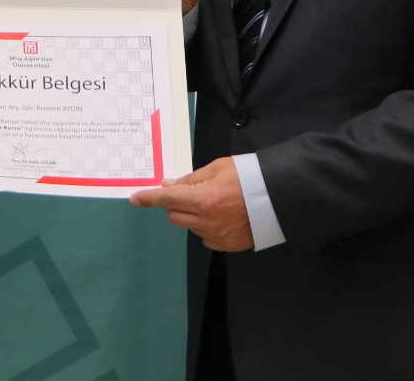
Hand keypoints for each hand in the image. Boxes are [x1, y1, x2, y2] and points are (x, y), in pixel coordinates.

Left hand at [129, 157, 253, 251]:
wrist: (279, 196)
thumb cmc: (250, 176)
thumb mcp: (218, 168)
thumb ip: (191, 179)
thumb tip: (169, 185)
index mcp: (205, 199)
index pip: (168, 199)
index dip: (149, 199)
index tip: (134, 199)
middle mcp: (208, 221)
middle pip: (174, 215)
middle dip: (176, 204)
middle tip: (190, 193)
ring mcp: (218, 236)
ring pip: (189, 227)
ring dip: (192, 215)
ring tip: (215, 203)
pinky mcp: (228, 245)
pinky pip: (205, 237)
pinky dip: (206, 227)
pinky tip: (222, 217)